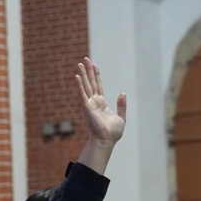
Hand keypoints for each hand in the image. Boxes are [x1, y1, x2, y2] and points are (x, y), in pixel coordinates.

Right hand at [75, 57, 126, 174]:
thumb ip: (121, 105)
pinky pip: (82, 94)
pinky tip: (77, 76)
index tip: (94, 66)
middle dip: (88, 71)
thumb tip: (122, 93)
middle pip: (91, 83)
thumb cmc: (113, 133)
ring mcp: (90, 104)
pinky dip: (79, 85)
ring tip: (80, 63)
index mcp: (102, 104)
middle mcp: (94, 102)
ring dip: (83, 74)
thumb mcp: (121, 117)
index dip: (96, 75)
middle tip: (85, 59)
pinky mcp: (87, 107)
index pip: (98, 86)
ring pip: (86, 86)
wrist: (106, 140)